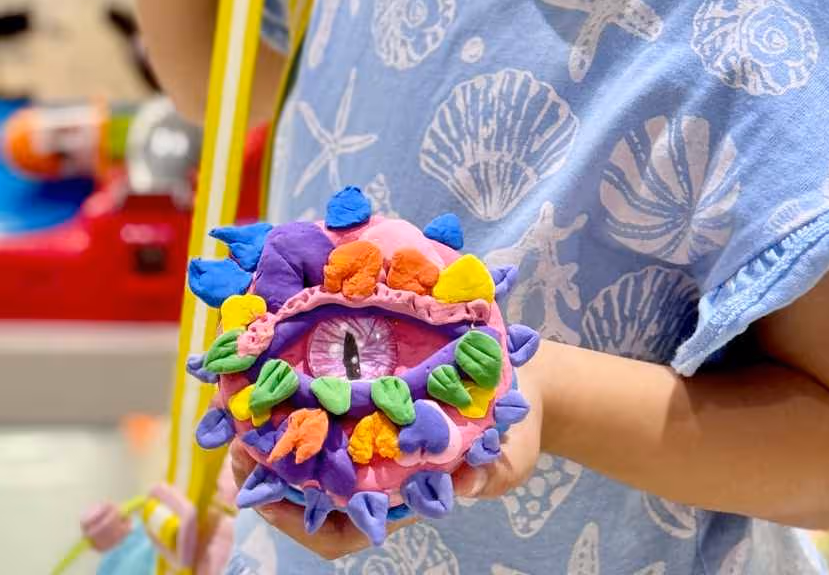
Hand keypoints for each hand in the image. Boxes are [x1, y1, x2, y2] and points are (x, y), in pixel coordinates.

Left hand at [228, 362, 544, 558]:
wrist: (525, 385)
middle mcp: (373, 471)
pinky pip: (325, 402)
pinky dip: (297, 390)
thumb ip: (489, 474)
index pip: (336, 531)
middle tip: (237, 444)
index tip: (264, 499)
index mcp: (397, 498)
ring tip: (240, 407)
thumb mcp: (511, 459)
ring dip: (270, 431)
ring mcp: (370, 433)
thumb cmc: (516, 434)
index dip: (297, 523)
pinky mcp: (374, 393)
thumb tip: (465, 484)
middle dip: (266, 473)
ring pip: (306, 446)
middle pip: (306, 490)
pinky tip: (274, 364)